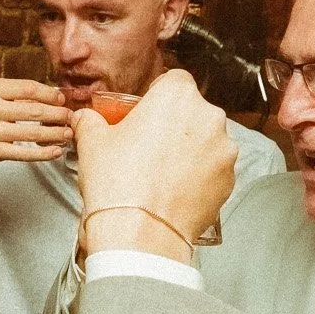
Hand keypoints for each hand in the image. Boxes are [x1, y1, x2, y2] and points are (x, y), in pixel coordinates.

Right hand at [0, 78, 72, 162]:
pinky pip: (24, 153)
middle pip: (34, 111)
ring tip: (68, 133)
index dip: (50, 94)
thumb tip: (51, 96)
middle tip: (70, 117)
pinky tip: (55, 151)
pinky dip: (43, 153)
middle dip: (57, 115)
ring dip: (55, 134)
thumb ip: (15, 94)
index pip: (28, 88)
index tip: (61, 98)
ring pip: (32, 133)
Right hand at [75, 70, 234, 258]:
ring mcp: (224, 149)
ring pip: (206, 140)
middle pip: (192, 111)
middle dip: (175, 124)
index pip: (173, 80)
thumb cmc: (118, 182)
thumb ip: (90, 120)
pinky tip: (176, 189)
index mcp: (177, 95)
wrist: (140, 233)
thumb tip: (84, 118)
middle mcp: (208, 116)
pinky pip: (214, 168)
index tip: (146, 114)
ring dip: (190, 149)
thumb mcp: (92, 142)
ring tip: (163, 172)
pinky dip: (200, 175)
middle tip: (150, 146)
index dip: (158, 96)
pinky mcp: (230, 179)